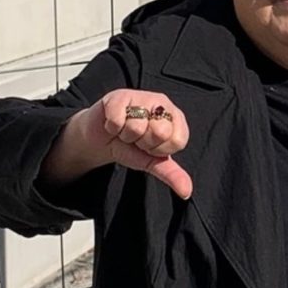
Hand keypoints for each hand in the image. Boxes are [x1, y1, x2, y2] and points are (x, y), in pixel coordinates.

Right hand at [53, 89, 192, 197]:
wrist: (101, 140)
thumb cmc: (130, 146)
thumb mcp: (152, 162)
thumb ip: (171, 174)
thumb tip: (186, 191)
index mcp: (175, 118)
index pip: (177, 140)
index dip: (159, 149)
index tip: (150, 146)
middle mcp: (161, 103)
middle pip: (160, 132)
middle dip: (143, 142)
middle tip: (137, 138)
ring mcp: (141, 96)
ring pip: (137, 127)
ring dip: (126, 135)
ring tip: (124, 130)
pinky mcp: (119, 96)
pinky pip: (117, 120)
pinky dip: (112, 127)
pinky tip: (113, 123)